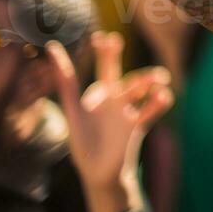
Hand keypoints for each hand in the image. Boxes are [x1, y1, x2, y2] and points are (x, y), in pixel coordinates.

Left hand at [47, 32, 172, 195]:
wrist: (99, 173)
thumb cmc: (84, 143)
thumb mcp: (72, 111)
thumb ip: (66, 82)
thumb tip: (51, 47)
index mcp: (102, 94)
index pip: (107, 65)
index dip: (106, 50)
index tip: (102, 38)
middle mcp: (117, 98)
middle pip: (124, 73)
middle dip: (125, 62)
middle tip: (117, 43)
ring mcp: (128, 110)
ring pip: (140, 88)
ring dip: (147, 79)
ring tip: (153, 76)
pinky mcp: (137, 125)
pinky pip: (151, 110)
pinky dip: (158, 102)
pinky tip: (162, 97)